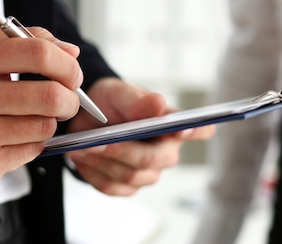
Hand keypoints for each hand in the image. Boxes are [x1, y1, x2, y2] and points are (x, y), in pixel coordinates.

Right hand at [0, 26, 81, 187]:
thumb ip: (27, 40)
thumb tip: (70, 51)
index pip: (38, 54)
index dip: (66, 63)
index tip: (71, 72)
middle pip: (50, 96)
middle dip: (71, 98)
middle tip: (66, 97)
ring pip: (46, 126)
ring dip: (51, 120)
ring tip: (34, 114)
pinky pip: (34, 150)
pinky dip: (35, 140)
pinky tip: (15, 133)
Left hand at [66, 77, 214, 195]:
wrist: (86, 119)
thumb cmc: (111, 103)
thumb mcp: (120, 93)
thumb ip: (137, 101)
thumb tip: (158, 104)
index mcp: (173, 125)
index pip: (200, 129)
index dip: (196, 131)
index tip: (182, 129)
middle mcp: (166, 151)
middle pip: (154, 159)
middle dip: (124, 150)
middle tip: (98, 141)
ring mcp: (148, 172)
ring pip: (130, 176)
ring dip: (103, 161)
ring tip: (81, 147)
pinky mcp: (127, 187)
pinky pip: (111, 187)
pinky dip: (93, 172)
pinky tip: (82, 157)